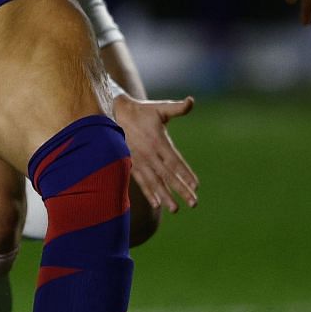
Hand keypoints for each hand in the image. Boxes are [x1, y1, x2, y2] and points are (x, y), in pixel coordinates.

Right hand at [111, 90, 197, 214]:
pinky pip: (142, 182)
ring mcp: (139, 161)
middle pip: (168, 175)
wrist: (114, 114)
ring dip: (165, 196)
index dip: (185, 174)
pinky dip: (149, 193)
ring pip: (155, 182)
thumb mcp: (160, 108)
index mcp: (158, 141)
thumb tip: (191, 101)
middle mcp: (149, 154)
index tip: (196, 186)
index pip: (175, 161)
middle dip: (181, 190)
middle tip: (194, 203)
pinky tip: (157, 204)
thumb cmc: (141, 111)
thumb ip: (177, 108)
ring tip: (175, 209)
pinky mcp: (131, 165)